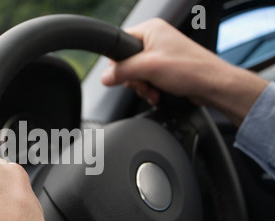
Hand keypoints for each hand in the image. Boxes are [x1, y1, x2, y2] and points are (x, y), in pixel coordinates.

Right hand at [101, 18, 268, 125]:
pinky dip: (149, 89)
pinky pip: (147, 79)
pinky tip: (157, 94)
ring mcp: (161, 54)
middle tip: (143, 84)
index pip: (120, 43)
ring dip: (142, 87)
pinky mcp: (165, 68)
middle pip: (127, 62)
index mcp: (150, 29)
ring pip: (136, 73)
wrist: (212, 85)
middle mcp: (155, 39)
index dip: (118, 62)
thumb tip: (105, 77)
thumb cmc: (190, 69)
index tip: (123, 75)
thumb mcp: (148, 68)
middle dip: (133, 79)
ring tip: (152, 91)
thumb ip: (122, 71)